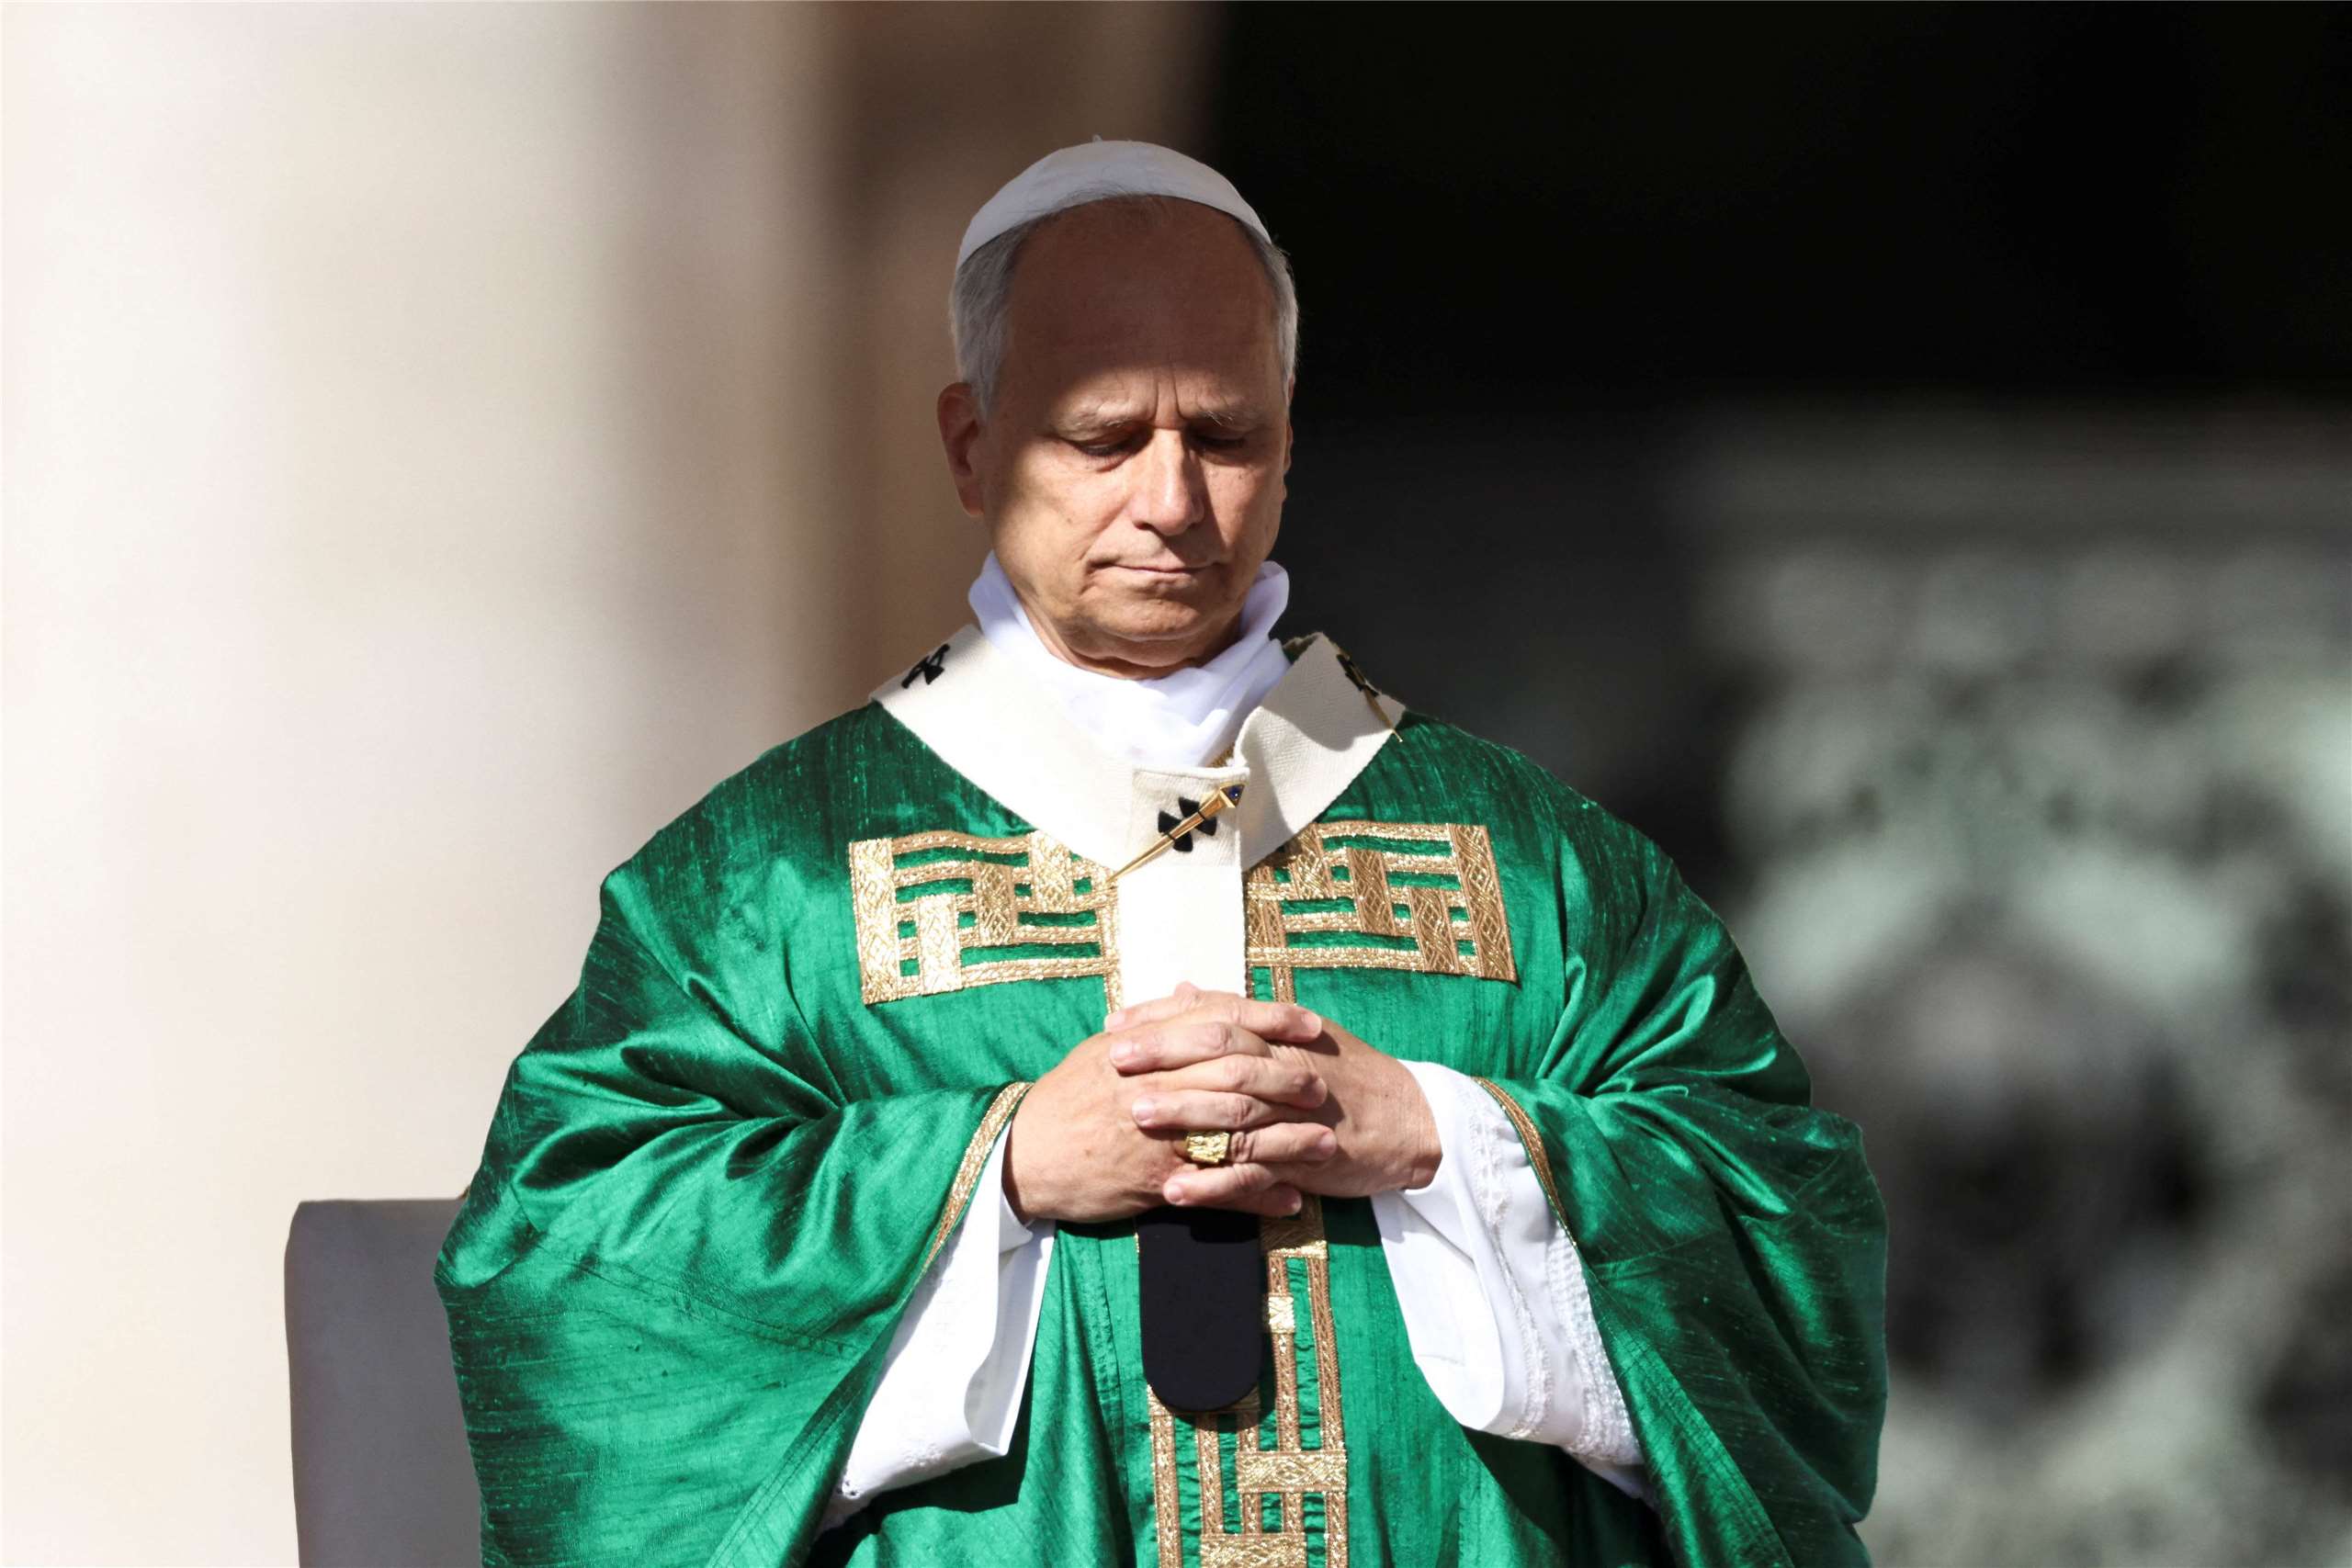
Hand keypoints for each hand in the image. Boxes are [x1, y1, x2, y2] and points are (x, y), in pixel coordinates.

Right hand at [1002, 988, 1335, 1224]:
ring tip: (1327, 1146)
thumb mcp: (1105, 1051)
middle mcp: (1159, 1087)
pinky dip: (1259, 1196)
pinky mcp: (1159, 1182)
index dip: (1270, 1020)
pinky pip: (1220, 1191)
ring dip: (1287, 1141)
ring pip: (1238, 1134)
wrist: (1025, 1155)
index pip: (1221, 1023)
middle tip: (1325, 1084)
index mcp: (1148, 1049)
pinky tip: (1291, 1199)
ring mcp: (1162, 1136)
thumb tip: (1192, 992)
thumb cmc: (1066, 1099)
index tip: (1309, 1022)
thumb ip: (1156, 1023)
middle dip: (1288, 1079)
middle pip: (1239, 1077)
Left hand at [1106, 987, 1441, 1208]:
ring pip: (1233, 1108)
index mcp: (1282, 1033)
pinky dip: (1213, 1183)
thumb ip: (1238, 1017)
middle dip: (1163, 1055)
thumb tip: (1185, 989)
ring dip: (1181, 1113)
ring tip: (1132, 1117)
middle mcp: (1288, 1064)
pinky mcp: (1306, 1160)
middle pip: (1220, 1051)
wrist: (1414, 1121)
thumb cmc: (1350, 1076)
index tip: (1116, 1026)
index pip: (1216, 1014)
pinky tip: (1174, 1191)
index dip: (1163, 1018)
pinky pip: (1254, 1172)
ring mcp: (1297, 1113)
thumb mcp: (1298, 1036)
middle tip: (1113, 1062)